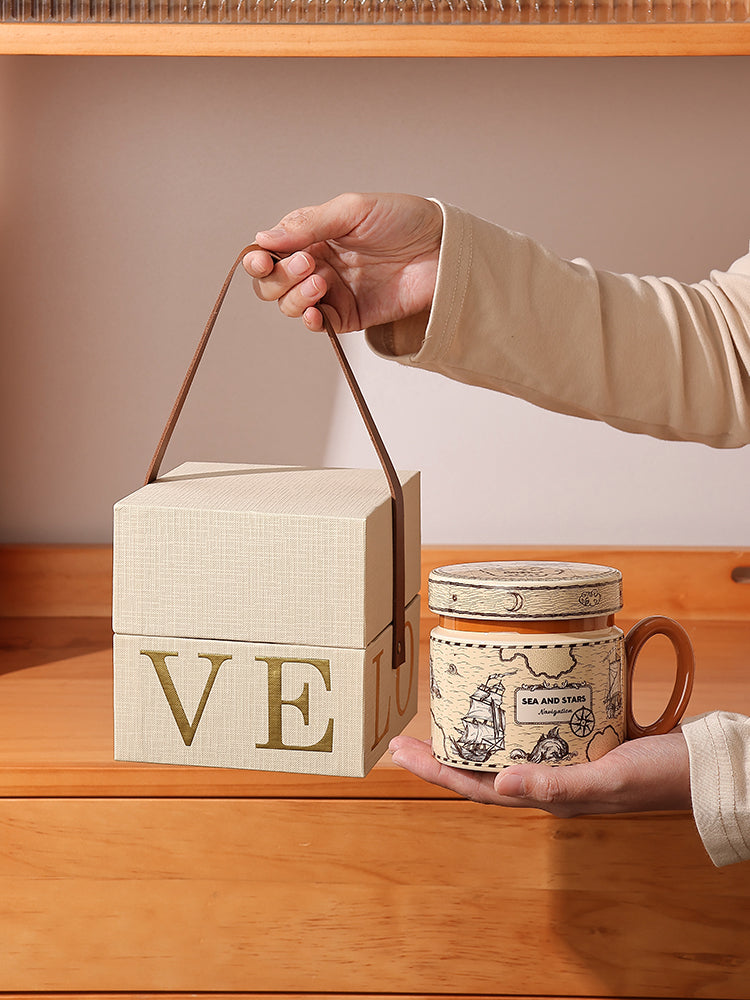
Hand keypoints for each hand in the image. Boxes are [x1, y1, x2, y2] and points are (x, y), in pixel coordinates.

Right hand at [243, 192, 442, 335]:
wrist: (443, 249)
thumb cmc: (403, 219)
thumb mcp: (353, 210)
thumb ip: (309, 224)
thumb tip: (263, 239)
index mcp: (313, 235)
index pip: (271, 251)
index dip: (259, 258)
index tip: (261, 259)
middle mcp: (318, 264)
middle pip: (274, 282)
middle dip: (280, 276)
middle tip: (308, 263)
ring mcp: (333, 292)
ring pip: (291, 304)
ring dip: (295, 296)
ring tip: (319, 282)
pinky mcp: (350, 316)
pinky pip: (319, 324)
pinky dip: (310, 321)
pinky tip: (315, 313)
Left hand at [389, 731, 690, 816]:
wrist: (705, 765)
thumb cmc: (664, 776)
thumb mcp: (611, 777)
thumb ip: (559, 785)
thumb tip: (499, 786)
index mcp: (550, 797)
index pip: (478, 787)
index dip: (437, 770)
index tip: (402, 751)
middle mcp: (550, 782)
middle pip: (482, 770)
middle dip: (442, 754)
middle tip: (407, 736)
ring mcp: (564, 762)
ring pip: (504, 753)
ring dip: (471, 738)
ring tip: (444, 720)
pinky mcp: (580, 742)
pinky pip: (532, 735)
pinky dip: (508, 722)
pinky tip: (502, 705)